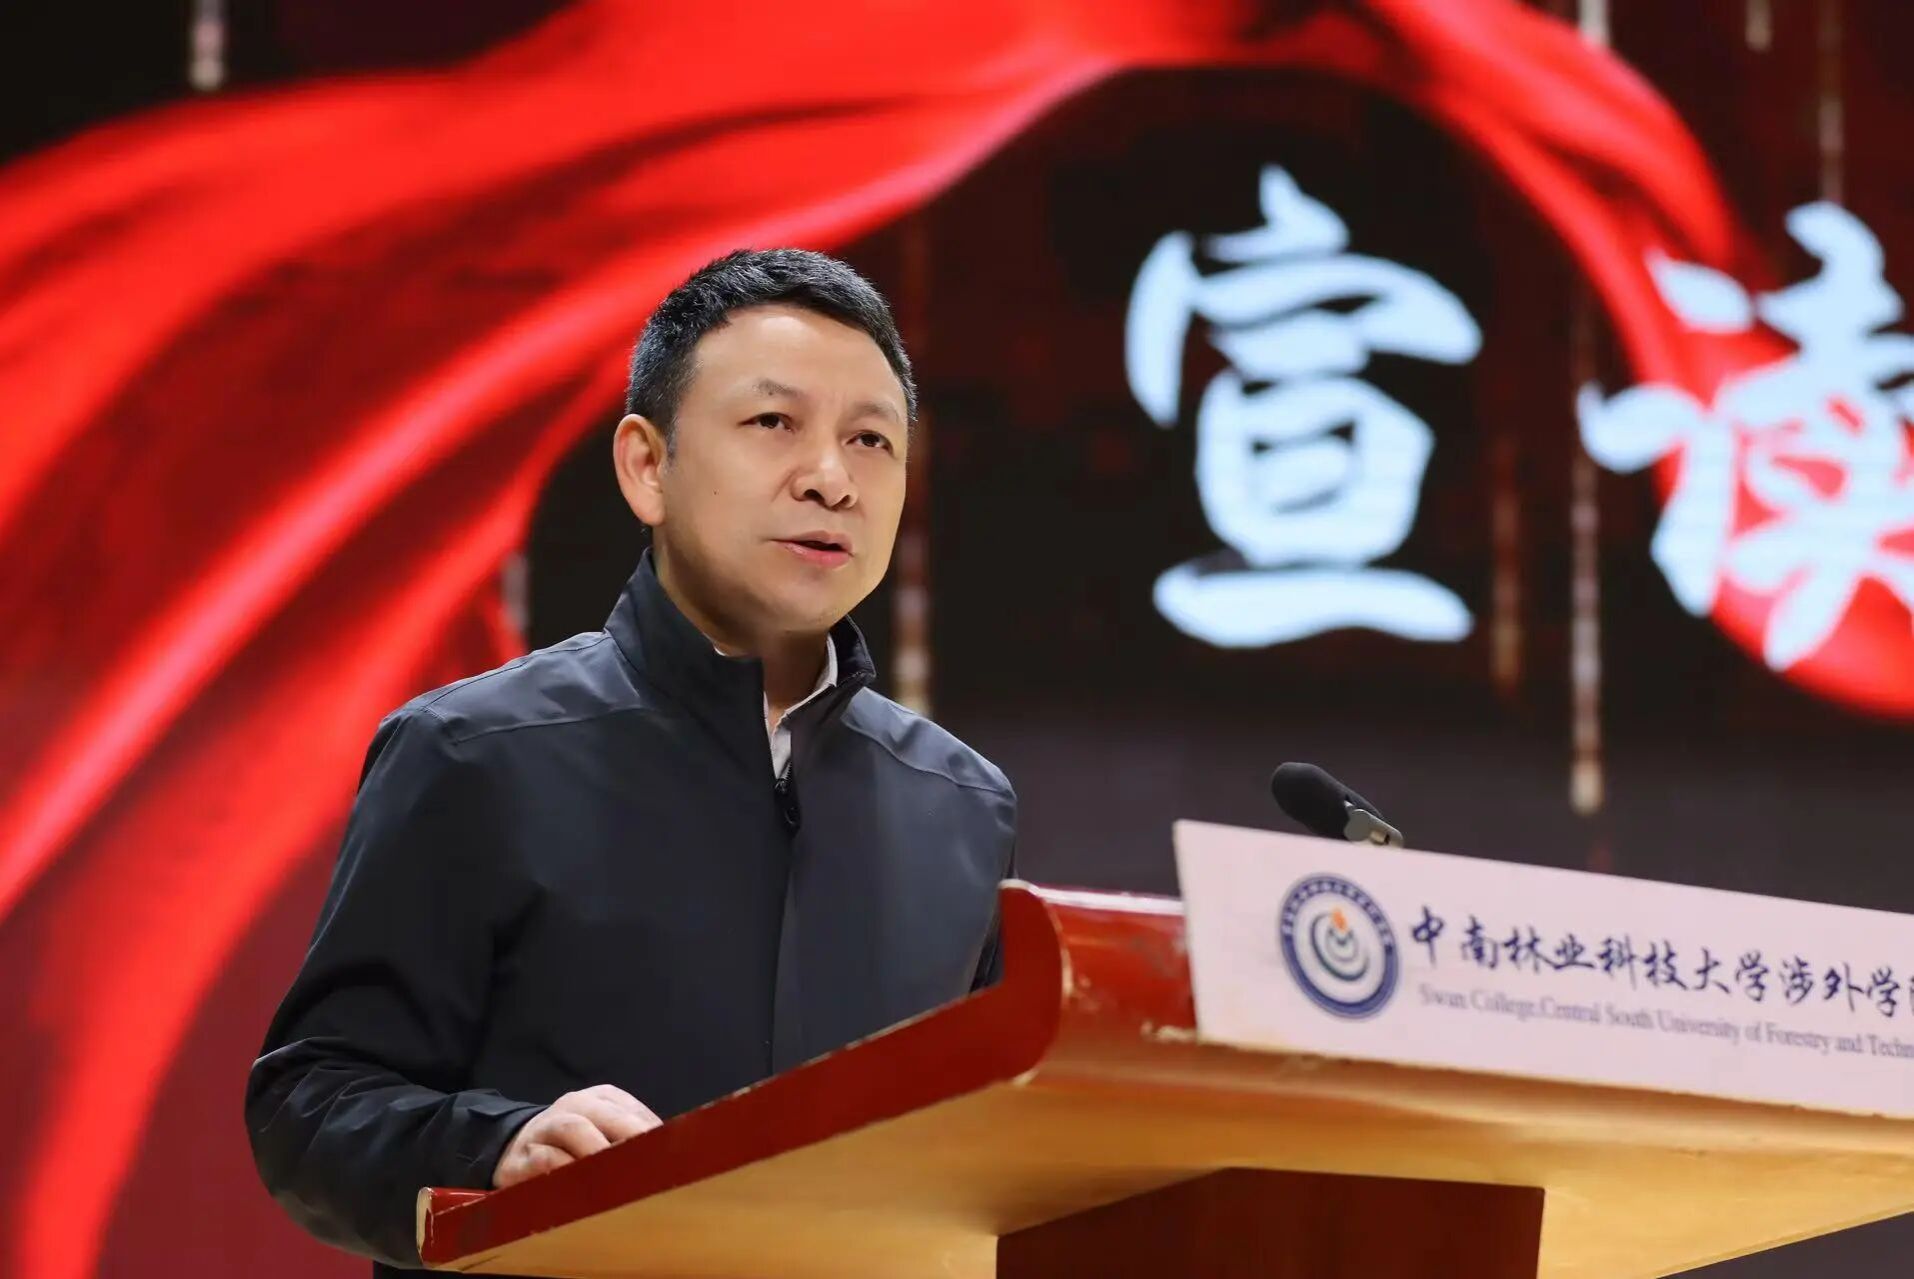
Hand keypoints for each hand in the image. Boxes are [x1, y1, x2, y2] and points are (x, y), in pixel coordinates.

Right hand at [491, 1084, 661, 1188]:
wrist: (514, 1149)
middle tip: (650, 1165)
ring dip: (597, 1150)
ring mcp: (545, 1128)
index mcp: (600, 1098)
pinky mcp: (522, 1157)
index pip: (632, 1110)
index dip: (653, 1134)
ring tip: (618, 1175)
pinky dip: (565, 1170)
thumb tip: (673, 1160)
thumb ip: (632, 1141)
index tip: (672, 1156)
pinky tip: (582, 1188)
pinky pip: (545, 1158)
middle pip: (605, 1115)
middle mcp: (574, 1106)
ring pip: (574, 1129)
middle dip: (630, 1137)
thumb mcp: (603, 1133)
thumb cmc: (573, 1145)